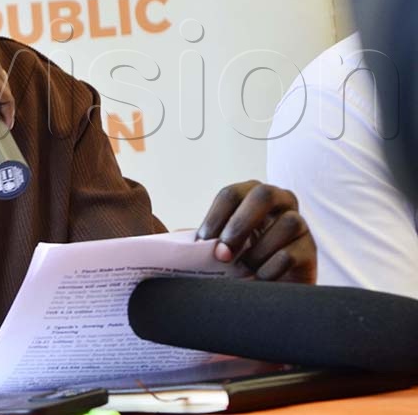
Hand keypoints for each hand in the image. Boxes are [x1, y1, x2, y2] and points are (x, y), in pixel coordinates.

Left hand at [197, 181, 316, 283]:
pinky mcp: (310, 250)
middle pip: (263, 195)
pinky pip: (293, 252)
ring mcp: (299, 224)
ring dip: (258, 250)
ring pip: (286, 223)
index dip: (216, 216)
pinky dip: (271, 267)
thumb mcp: (218, 245)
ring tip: (243, 269)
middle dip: (240, 224)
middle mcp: (278, 202)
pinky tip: (259, 278)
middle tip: (223, 253)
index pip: (231, 194)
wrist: (269, 290)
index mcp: (250, 196)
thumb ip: (201, 238)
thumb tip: (174, 237)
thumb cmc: (238, 260)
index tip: (203, 242)